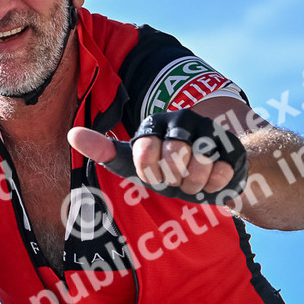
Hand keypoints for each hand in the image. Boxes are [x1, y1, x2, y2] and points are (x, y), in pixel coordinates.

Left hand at [69, 110, 246, 205]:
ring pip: (200, 162)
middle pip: (174, 156)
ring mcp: (208, 129)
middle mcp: (180, 120)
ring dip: (194, 183)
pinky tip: (214, 177)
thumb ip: (104, 150)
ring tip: (193, 180)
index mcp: (152, 125)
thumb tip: (72, 134)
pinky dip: (215, 183)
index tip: (151, 173)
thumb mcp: (132, 165)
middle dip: (174, 178)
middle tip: (175, 178)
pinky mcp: (231, 144)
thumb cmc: (165, 172)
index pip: (144, 150)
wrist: (208, 181)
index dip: (149, 170)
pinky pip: (221, 170)